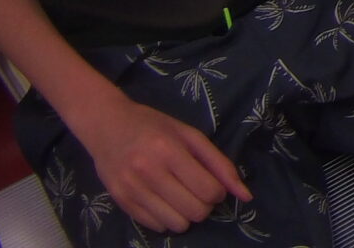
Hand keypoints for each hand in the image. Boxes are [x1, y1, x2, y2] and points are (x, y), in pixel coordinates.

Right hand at [70, 93, 251, 233]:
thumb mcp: (191, 135)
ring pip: (176, 224)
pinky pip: (155, 227)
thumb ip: (220, 164)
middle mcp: (149, 173)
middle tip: (198, 191)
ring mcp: (132, 190)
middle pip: (195, 211)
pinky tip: (164, 201)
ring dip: (187, 215)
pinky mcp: (120, 203)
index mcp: (170, 151)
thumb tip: (246, 195)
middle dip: (205, 205)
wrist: (107, 126)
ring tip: (182, 197)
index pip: (208, 190)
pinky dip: (166, 219)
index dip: (218, 192)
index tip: (213, 184)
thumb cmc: (154, 126)